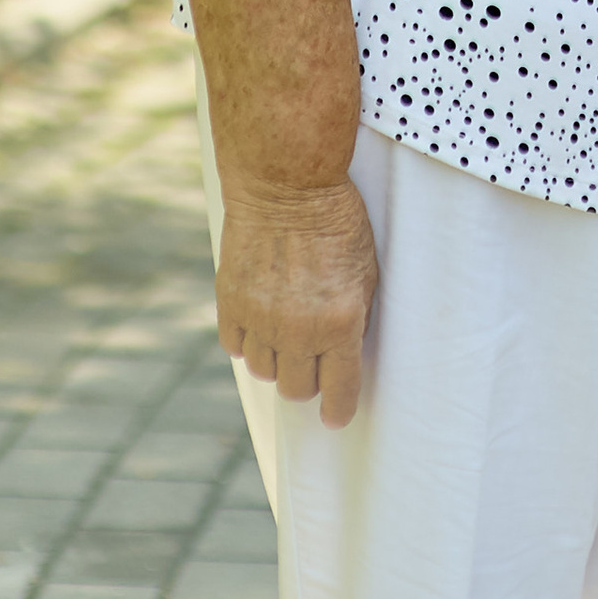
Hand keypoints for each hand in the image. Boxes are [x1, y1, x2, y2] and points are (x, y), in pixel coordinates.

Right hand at [215, 176, 378, 426]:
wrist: (285, 182)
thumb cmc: (336, 219)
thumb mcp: (366, 269)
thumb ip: (354, 317)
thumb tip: (342, 355)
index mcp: (341, 322)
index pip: (340, 391)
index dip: (338, 409)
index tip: (335, 416)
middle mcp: (300, 329)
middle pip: (297, 389)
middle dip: (308, 380)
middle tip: (312, 360)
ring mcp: (262, 319)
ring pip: (265, 372)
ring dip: (277, 359)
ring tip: (285, 332)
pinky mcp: (231, 304)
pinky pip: (237, 348)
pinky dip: (248, 340)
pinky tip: (260, 318)